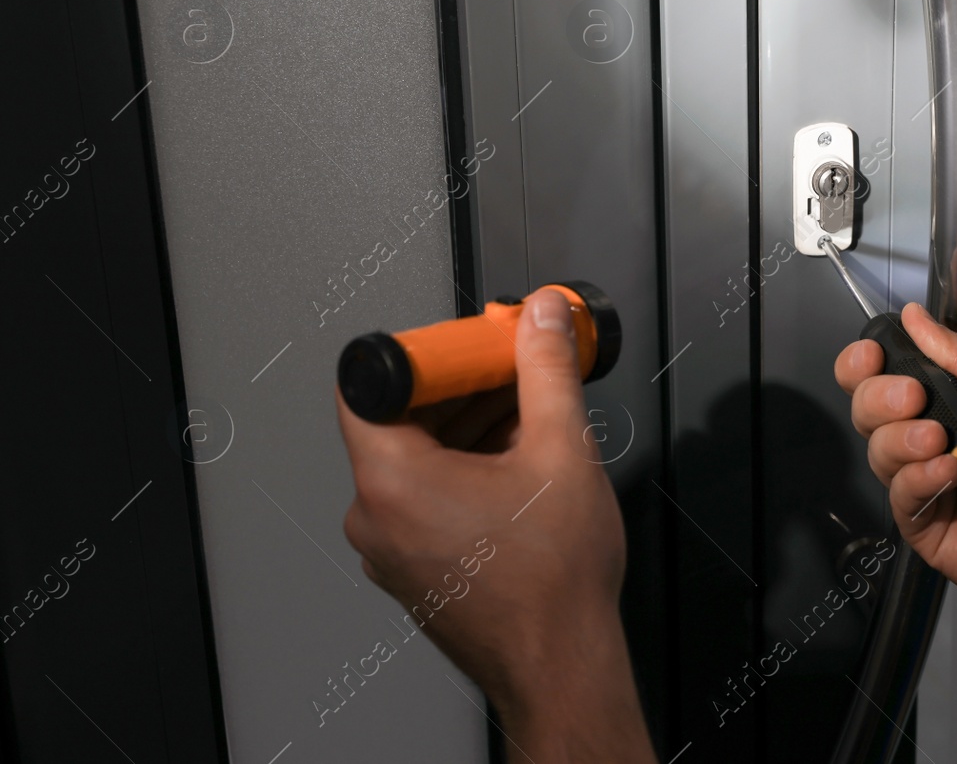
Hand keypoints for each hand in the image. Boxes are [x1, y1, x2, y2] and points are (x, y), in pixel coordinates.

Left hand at [338, 290, 654, 761]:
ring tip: (530, 419)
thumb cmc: (552, 581)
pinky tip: (520, 466)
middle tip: (513, 370)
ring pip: (416, 460)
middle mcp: (375, 516)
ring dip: (468, 429)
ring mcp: (390, 548)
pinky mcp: (412, 567)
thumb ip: (548, 371)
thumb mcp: (561, 451)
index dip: (422, 356)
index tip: (470, 349)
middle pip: (398, 421)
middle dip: (460, 389)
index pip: (367, 386)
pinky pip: (424, 497)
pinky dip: (463, 470)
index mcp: (392, 481)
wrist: (561, 665)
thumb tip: (542, 317)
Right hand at [836, 302, 956, 609]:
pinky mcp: (926, 525)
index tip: (873, 356)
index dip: (864, 364)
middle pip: (868, 410)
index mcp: (950, 401)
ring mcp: (925, 483)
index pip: (884, 376)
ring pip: (878, 450)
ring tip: (941, 441)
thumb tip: (914, 317)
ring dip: (902, 438)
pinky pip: (899, 495)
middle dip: (880, 396)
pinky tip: (949, 474)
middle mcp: (930, 439)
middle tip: (914, 397)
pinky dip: (918, 478)